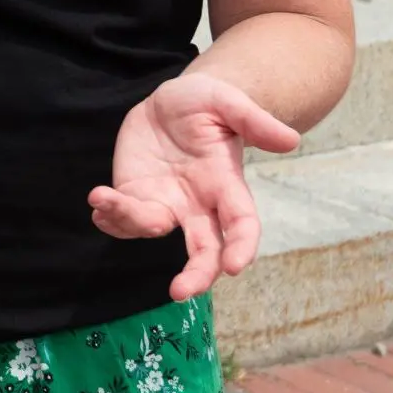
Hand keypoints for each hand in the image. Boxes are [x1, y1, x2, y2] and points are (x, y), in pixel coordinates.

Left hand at [89, 73, 299, 300]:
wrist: (170, 101)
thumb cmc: (207, 104)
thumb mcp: (228, 103)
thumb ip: (255, 121)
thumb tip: (292, 139)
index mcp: (226, 185)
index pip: (241, 224)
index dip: (241, 247)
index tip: (234, 267)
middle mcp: (198, 204)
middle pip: (204, 250)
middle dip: (196, 275)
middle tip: (180, 291)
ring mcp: (167, 203)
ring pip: (154, 230)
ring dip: (131, 224)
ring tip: (106, 204)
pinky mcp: (137, 194)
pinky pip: (126, 218)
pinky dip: (112, 218)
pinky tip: (99, 207)